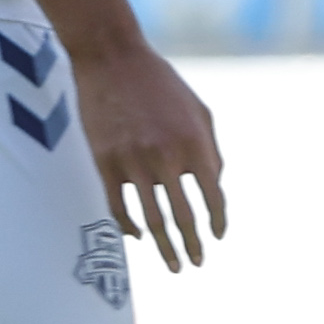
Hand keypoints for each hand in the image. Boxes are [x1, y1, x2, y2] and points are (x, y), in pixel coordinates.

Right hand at [76, 35, 228, 271]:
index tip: (217, 238)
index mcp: (195, 143)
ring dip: (164, 246)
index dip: (218, 222)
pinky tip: (136, 237)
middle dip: (192, 245)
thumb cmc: (161, 84)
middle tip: (196, 263)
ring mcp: (133, 161)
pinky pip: (118, 206)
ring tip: (172, 264)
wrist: (113, 59)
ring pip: (151, 219)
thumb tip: (214, 186)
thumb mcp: (200, 111)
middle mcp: (167, 156)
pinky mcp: (104, 161)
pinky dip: (128, 226)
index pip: (213, 196)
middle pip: (184, 216)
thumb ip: (211, 151)